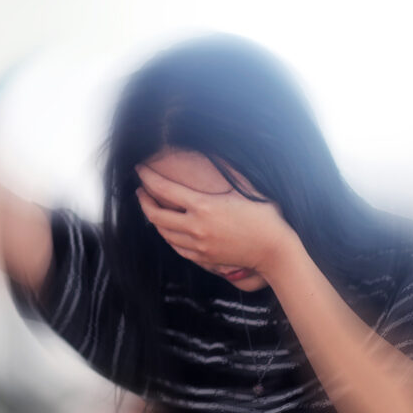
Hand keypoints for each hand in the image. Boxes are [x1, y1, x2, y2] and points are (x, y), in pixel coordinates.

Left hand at [134, 164, 297, 274]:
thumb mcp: (244, 189)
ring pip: (163, 232)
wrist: (273, 250)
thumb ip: (225, 171)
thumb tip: (213, 154)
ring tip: (151, 206)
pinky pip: (176, 247)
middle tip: (140, 189)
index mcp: (203, 206)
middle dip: (143, 200)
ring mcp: (198, 245)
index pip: (164, 189)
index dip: (147, 177)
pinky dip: (166, 235)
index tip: (139, 168)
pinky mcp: (203, 258)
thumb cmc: (264, 216)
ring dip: (153, 218)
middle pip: (155, 214)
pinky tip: (167, 228)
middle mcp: (196, 227)